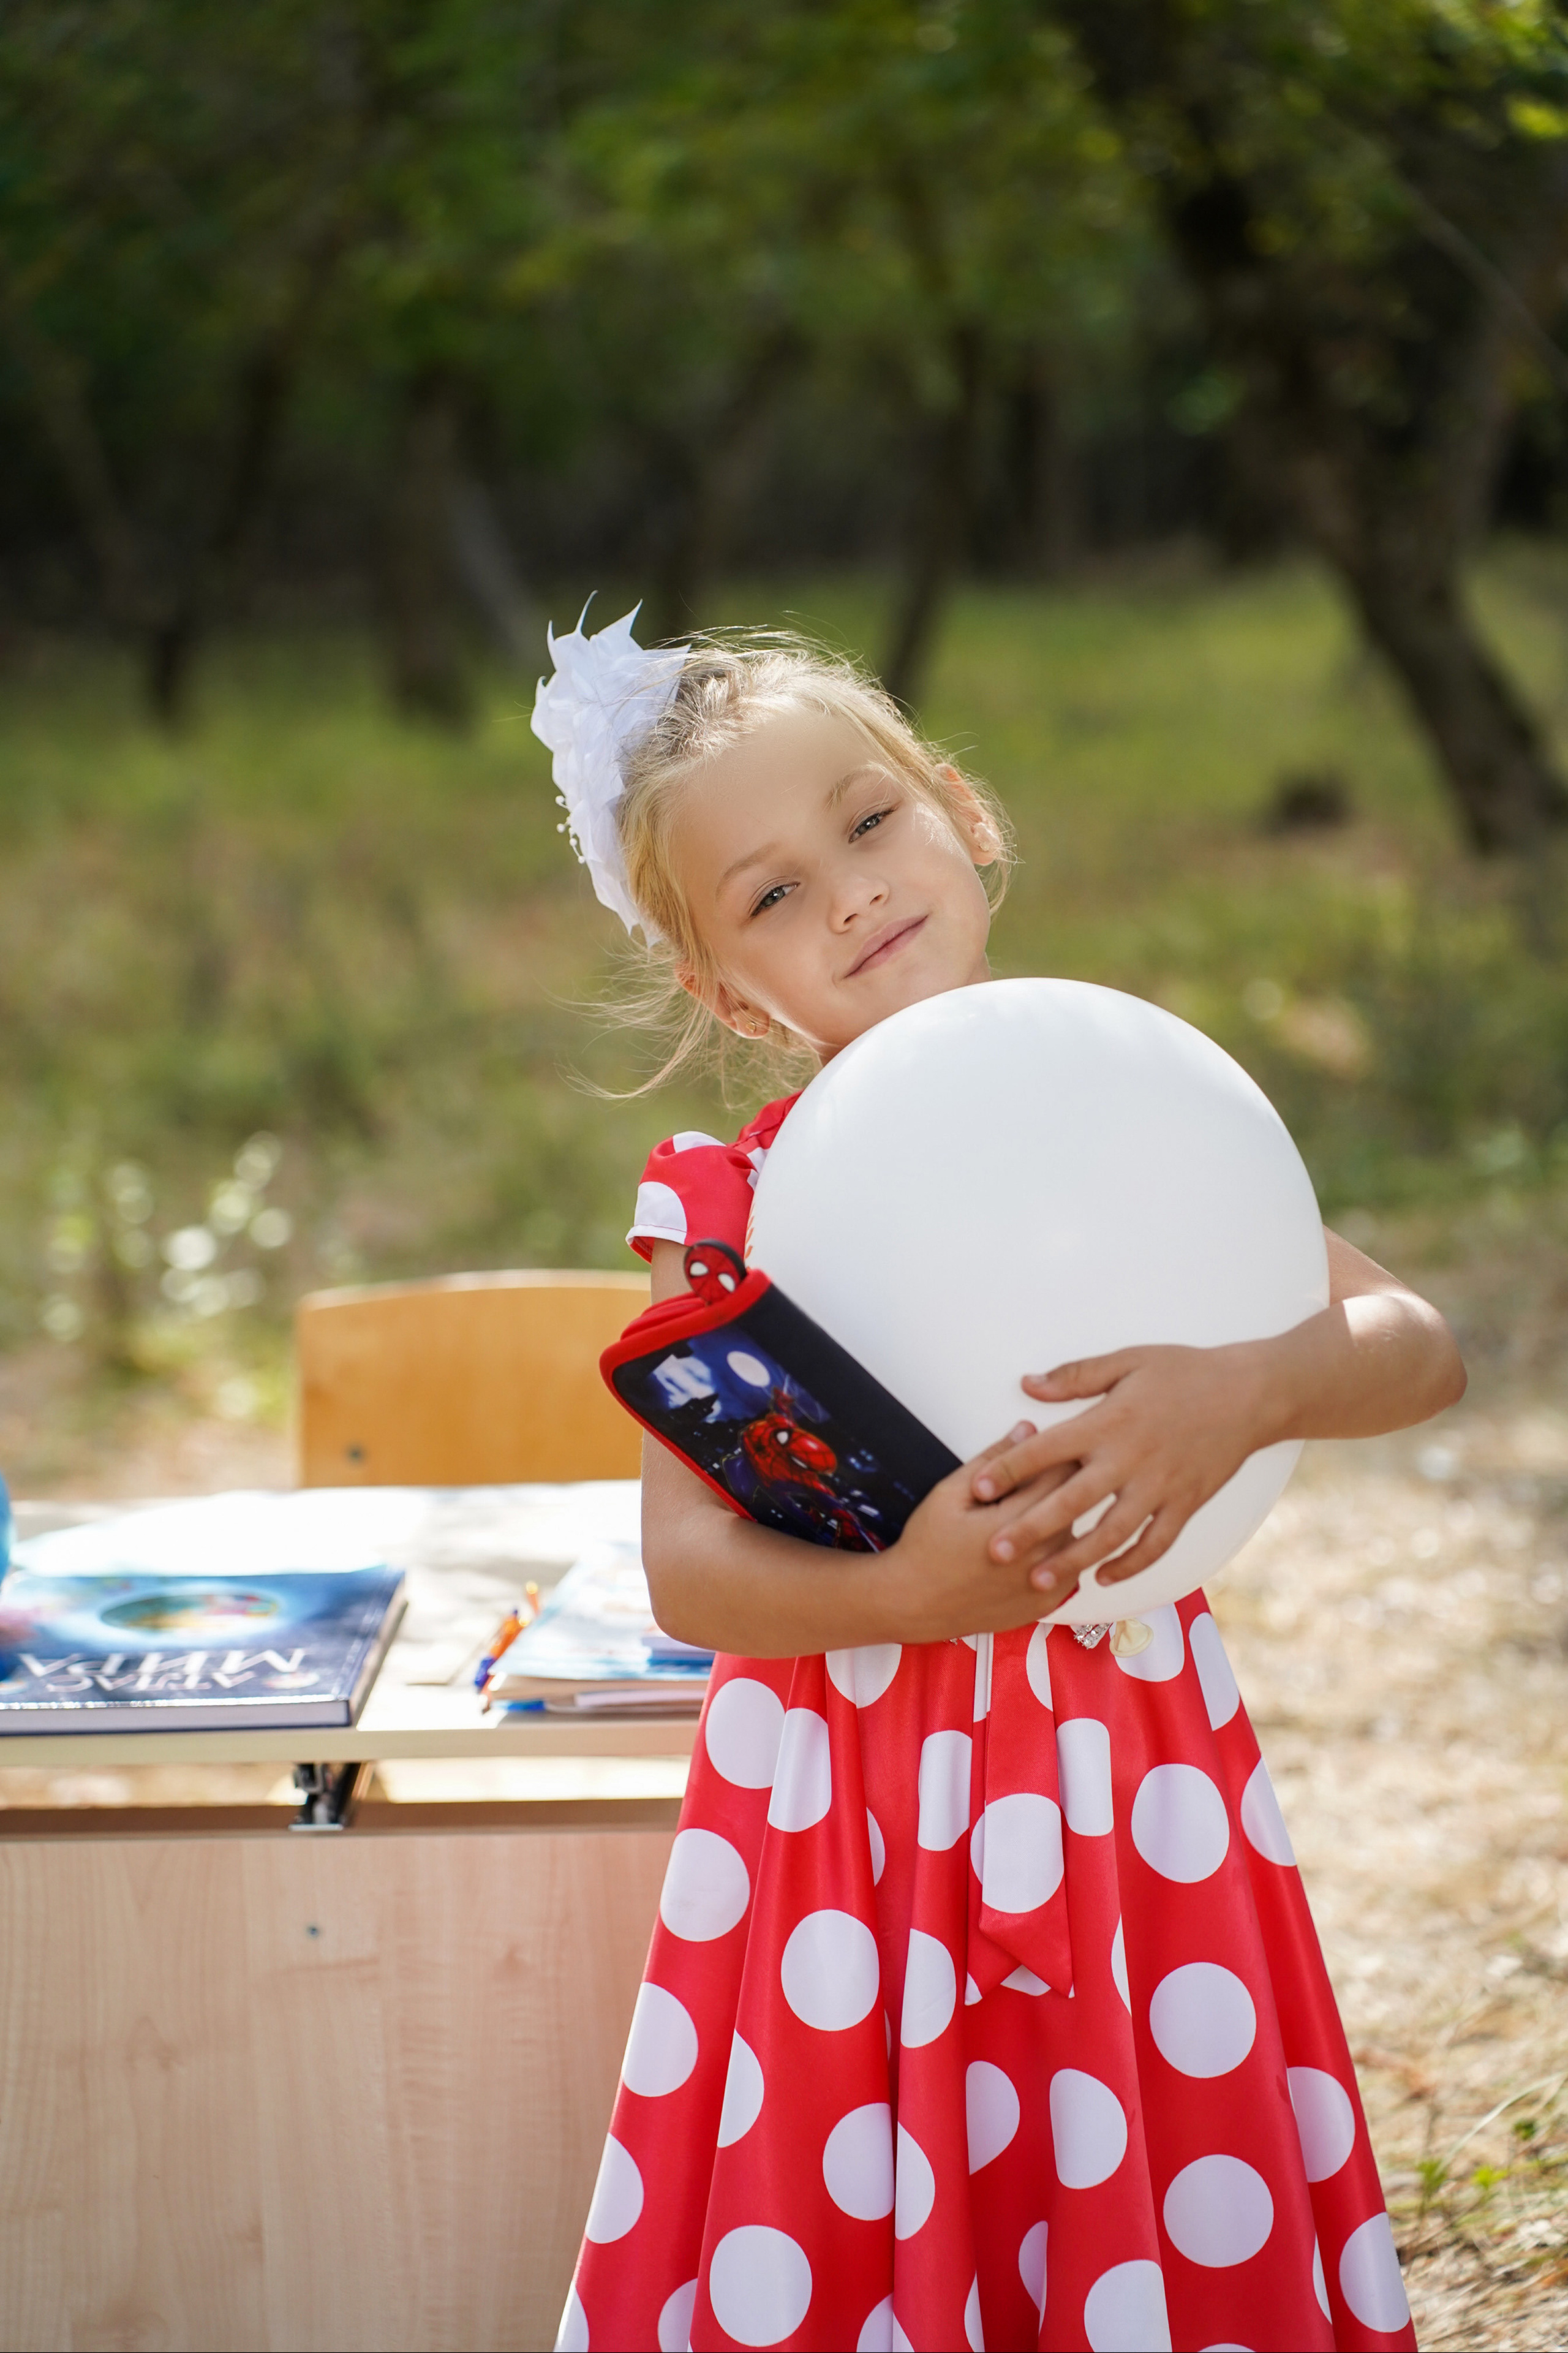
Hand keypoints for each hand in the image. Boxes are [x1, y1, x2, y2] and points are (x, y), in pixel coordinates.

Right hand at [881, 1424, 1081, 1641]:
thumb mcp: (950, 1493)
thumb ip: (993, 1459)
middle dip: (1059, 1487)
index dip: (1055, 1457)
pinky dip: (1058, 1554)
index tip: (1044, 1454)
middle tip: (1032, 1485)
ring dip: (1061, 1521)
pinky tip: (1032, 1548)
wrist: (914, 1605)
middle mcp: (1043, 1554)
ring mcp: (1049, 1583)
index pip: (1063, 1472)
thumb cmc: (927, 1547)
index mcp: (1019, 1520)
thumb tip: (1027, 1429)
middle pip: (1076, 1503)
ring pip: (1077, 1536)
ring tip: (1029, 1518)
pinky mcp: (1049, 1603)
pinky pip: (1070, 1567)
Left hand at [969, 1342, 1273, 1609]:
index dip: (1010, 1469)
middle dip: (1029, 1529)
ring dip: (1072, 1560)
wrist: (1251, 1393)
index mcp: (1109, 1422)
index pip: (1048, 1449)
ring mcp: (1160, 1488)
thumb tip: (1029, 1385)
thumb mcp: (1128, 1361)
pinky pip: (1154, 1544)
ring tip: (1039, 1582)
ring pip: (1109, 1534)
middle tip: (993, 1553)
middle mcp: (1130, 1460)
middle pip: (1071, 1502)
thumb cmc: (1186, 1372)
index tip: (978, 1489)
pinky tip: (1103, 1577)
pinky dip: (1129, 1564)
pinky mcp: (1186, 1505)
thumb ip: (1076, 1376)